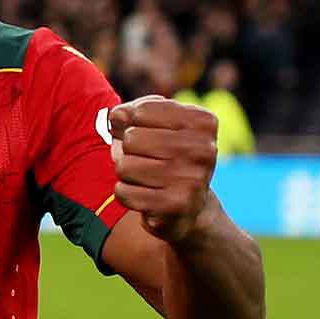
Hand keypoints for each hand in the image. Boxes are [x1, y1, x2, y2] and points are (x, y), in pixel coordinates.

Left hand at [108, 96, 219, 246]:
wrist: (190, 206)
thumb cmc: (165, 156)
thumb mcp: (156, 125)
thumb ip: (133, 112)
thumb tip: (116, 116)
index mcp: (202, 122)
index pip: (141, 111)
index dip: (131, 124)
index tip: (147, 135)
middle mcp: (203, 149)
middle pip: (131, 139)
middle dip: (128, 151)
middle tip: (147, 161)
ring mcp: (192, 179)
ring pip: (124, 166)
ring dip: (126, 174)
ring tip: (147, 178)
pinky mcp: (175, 206)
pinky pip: (123, 192)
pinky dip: (125, 194)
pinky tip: (145, 195)